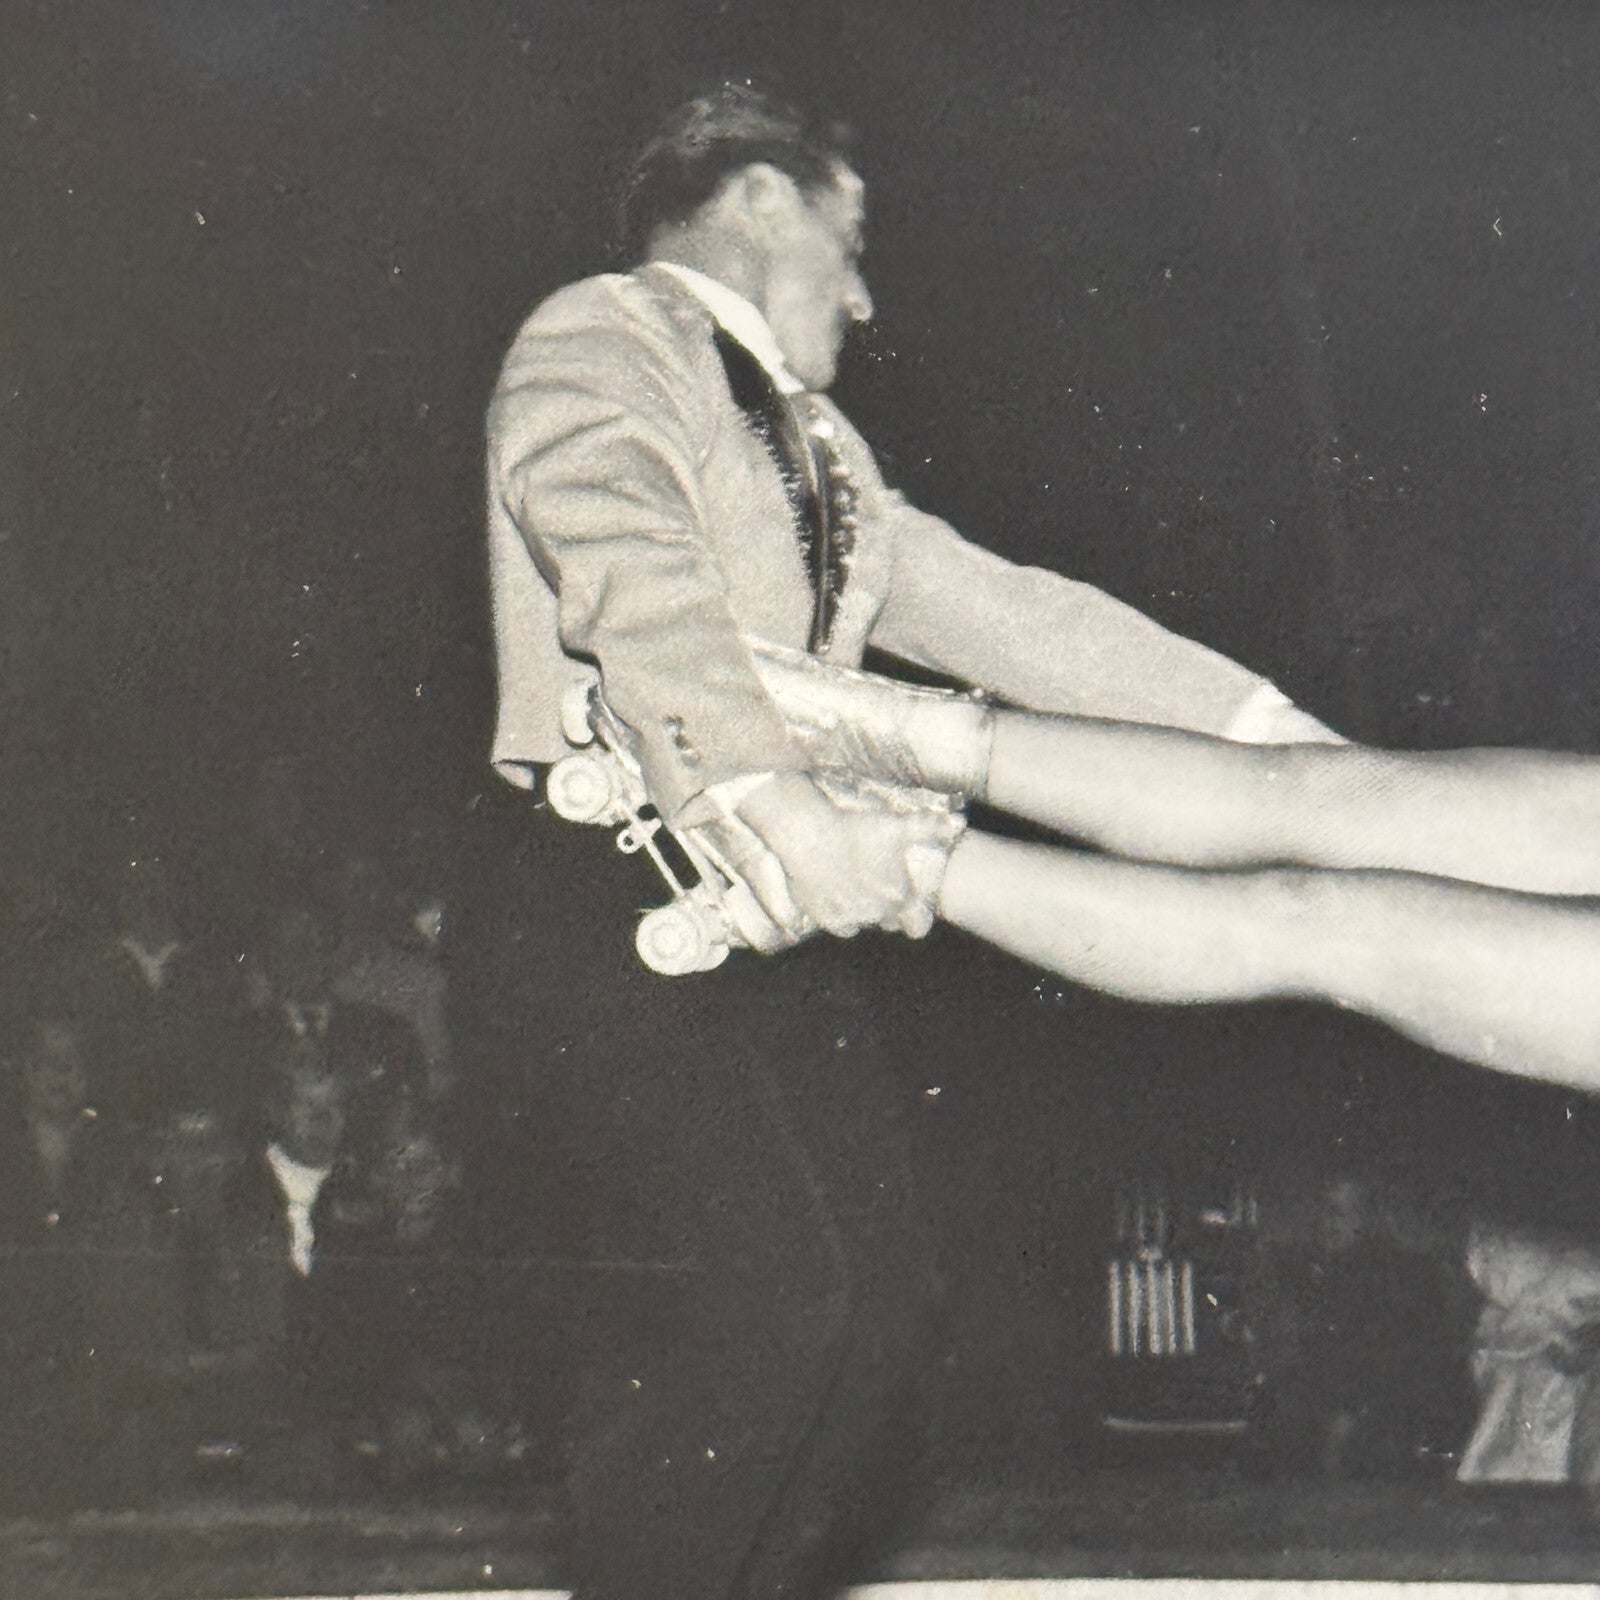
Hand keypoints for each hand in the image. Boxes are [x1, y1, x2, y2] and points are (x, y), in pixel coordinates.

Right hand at [734, 771, 917, 937]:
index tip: (908, 900)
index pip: (918, 925)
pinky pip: (842, 925)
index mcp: (898, 898)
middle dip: (888, 908)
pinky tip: (839, 892)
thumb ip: (930, 826)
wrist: (809, 836)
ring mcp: (850, 919)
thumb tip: (958, 821)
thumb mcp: (897, 826)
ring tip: (856, 884)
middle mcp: (876, 914)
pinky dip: (842, 914)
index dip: (916, 913)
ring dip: (864, 910)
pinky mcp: (826, 919)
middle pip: (890, 922)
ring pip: (865, 923)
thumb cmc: (855, 829)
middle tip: (878, 884)